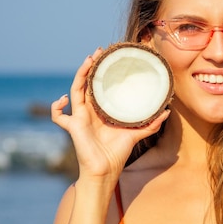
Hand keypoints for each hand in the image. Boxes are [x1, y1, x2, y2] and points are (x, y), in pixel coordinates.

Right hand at [51, 47, 169, 179]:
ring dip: (80, 74)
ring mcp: (79, 118)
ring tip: (88, 60)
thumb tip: (166, 111)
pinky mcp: (73, 127)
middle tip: (99, 51)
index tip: (109, 57)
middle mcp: (89, 111)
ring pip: (75, 90)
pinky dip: (56, 107)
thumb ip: (150, 124)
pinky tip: (63, 98)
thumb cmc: (117, 154)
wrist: (105, 171)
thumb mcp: (136, 135)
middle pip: (87, 83)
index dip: (102, 71)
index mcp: (101, 111)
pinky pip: (58, 116)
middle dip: (92, 66)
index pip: (99, 86)